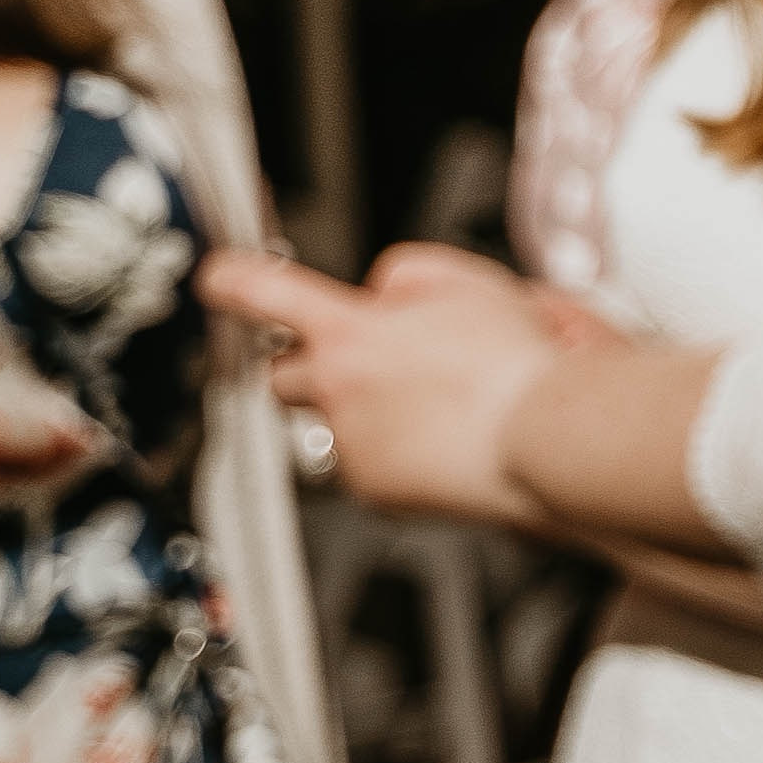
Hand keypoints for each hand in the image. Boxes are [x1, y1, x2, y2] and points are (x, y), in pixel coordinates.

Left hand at [193, 244, 563, 524]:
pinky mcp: (375, 488)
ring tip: (432, 405)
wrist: (546, 438)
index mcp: (353, 332)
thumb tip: (384, 290)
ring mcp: (354, 442)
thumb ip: (408, 275)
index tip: (216, 278)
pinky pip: (368, 463)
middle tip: (355, 360)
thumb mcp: (471, 280)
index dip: (234, 282)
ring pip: (333, 421)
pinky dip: (396, 451)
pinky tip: (443, 440)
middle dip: (309, 365)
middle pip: (284, 374)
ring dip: (364, 410)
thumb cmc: (519, 366)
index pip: (268, 294)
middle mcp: (340, 389)